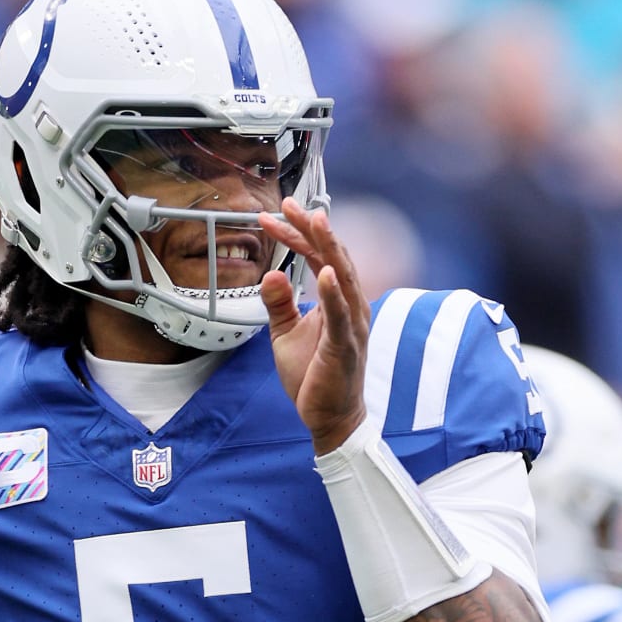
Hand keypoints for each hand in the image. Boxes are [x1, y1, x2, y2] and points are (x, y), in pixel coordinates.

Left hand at [257, 198, 366, 453]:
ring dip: (327, 247)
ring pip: (341, 277)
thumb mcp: (285, 334)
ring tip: (314, 221)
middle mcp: (349, 305)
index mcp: (336, 299)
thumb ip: (278, 304)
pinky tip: (322, 272)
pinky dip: (332, 292)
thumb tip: (270, 274)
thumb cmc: (313, 375)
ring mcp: (351, 324)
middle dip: (311, 228)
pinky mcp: (345, 345)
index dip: (295, 234)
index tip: (272, 215)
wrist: (329, 417)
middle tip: (288, 204)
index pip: (316, 256)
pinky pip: (340, 314)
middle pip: (331, 256)